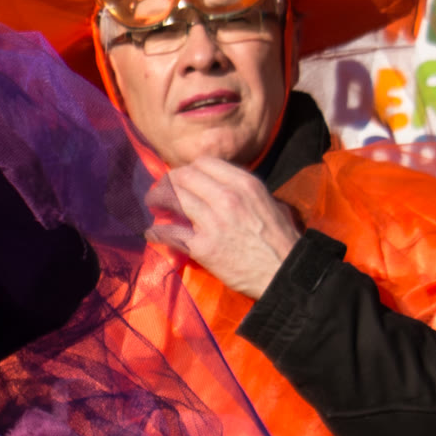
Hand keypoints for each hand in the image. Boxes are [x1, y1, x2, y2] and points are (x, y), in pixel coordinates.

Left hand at [151, 155, 299, 297]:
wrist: (283, 273)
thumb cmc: (280, 240)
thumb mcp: (269, 203)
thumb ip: (245, 191)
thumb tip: (226, 188)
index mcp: (244, 184)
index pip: (204, 163)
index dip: (188, 169)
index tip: (182, 178)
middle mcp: (227, 197)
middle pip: (184, 177)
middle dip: (168, 181)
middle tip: (161, 189)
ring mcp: (213, 222)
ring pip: (173, 198)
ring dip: (157, 199)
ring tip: (152, 203)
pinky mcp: (203, 247)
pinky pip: (170, 233)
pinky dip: (156, 232)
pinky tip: (151, 233)